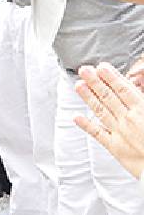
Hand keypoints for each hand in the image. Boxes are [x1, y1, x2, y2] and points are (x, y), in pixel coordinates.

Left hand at [74, 63, 143, 179]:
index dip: (111, 77)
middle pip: (109, 97)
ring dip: (88, 97)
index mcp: (143, 111)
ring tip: (78, 85)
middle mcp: (128, 120)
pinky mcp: (115, 147)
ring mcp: (119, 133)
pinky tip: (76, 117)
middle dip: (95, 82)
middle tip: (84, 70)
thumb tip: (138, 89)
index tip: (101, 67)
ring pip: (100, 111)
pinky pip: (98, 134)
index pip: (124, 89)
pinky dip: (86, 125)